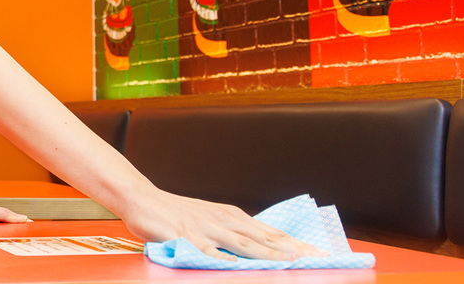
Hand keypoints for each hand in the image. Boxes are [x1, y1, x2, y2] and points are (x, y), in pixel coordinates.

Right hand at [124, 189, 328, 261]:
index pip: (271, 231)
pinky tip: (236, 265)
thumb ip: (234, 231)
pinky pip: (207, 251)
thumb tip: (261, 243)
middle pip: (264, 238)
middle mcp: (224, 220)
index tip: (320, 251)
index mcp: (232, 216)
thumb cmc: (177, 212)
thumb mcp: (211, 217)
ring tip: (290, 261)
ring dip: (268, 253)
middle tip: (318, 257)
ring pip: (243, 243)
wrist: (142, 198)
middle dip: (293, 249)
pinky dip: (224, 258)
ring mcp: (206, 229)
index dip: (296, 242)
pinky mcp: (186, 237)